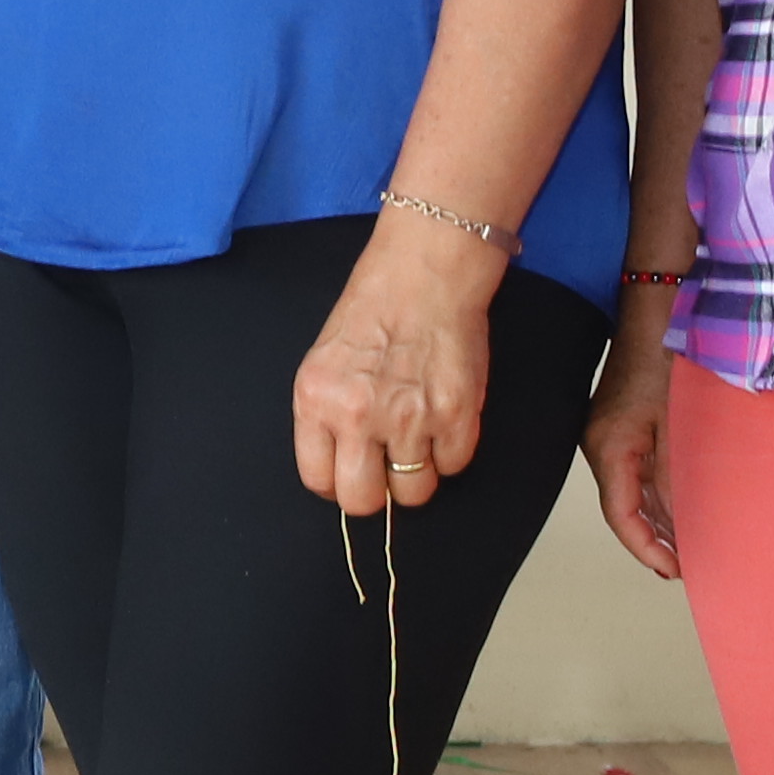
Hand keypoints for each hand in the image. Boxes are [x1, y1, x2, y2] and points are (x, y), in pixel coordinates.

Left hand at [299, 220, 505, 514]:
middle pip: (364, 500)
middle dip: (376, 492)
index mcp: (316, 402)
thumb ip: (325, 417)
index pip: (318, 480)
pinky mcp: (457, 414)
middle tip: (385, 469)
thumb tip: (338, 469)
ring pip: (414, 492)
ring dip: (418, 472)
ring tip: (418, 437)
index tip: (349, 473)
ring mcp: (410, 418)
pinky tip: (443, 418)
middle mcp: (358, 416)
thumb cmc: (373, 310)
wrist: (424, 274)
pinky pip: (454, 465)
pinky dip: (451, 451)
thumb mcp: (323, 364)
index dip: (336, 483)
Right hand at [578, 300, 682, 577]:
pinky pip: (639, 471)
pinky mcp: (624, 425)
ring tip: (689, 547)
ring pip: (633, 491)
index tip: (675, 570)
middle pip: (625, 509)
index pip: (621, 516)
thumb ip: (675, 472)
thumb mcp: (676, 423)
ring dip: (660, 519)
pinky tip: (682, 508)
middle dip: (655, 540)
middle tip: (688, 568)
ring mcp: (611, 436)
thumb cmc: (666, 359)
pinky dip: (660, 494)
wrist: (656, 311)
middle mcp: (603, 447)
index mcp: (609, 448)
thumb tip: (682, 519)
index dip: (647, 548)